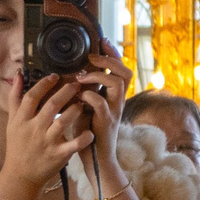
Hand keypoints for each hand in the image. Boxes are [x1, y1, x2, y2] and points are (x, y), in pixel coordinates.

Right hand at [2, 74, 94, 187]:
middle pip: (51, 106)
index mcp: (22, 120)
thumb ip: (15, 98)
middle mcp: (34, 129)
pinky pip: (74, 144)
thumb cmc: (17, 145)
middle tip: (77, 84)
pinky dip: (83, 138)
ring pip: (63, 122)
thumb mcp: (12, 121)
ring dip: (75, 110)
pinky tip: (90, 131)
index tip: (56, 76)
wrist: (21, 175)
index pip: (32, 97)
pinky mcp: (59, 155)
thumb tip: (19, 74)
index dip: (44, 84)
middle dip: (65, 92)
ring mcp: (47, 142)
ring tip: (83, 103)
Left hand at [71, 49, 133, 178]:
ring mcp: (114, 111)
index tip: (102, 41)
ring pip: (116, 83)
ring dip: (97, 76)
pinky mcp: (106, 122)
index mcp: (114, 96)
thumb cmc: (87, 133)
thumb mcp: (85, 106)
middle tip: (92, 56)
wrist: (95, 158)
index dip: (113, 54)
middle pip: (126, 72)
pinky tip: (79, 97)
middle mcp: (118, 101)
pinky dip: (89, 95)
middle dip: (110, 59)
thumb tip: (72, 73)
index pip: (121, 69)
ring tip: (81, 77)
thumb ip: (84, 90)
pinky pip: (101, 102)